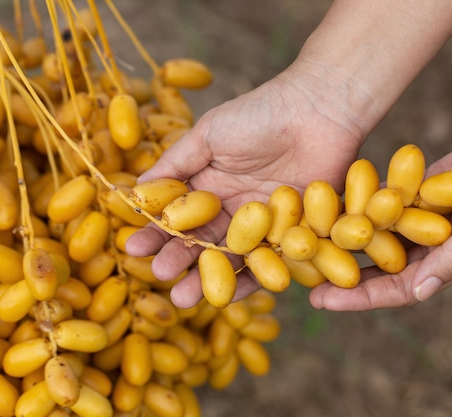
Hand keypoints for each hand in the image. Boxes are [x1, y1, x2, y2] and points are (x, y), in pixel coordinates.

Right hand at [126, 66, 365, 307]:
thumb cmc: (260, 114)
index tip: (132, 249)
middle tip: (158, 277)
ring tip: (184, 299)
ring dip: (209, 278)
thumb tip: (134, 190)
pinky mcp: (293, 233)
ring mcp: (263, 224)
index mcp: (210, 186)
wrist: (319, 110)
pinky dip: (254, 278)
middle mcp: (233, 209)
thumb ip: (175, 163)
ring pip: (232, 257)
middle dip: (178, 260)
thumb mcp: (209, 134)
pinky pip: (271, 261)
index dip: (156, 233)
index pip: (178, 216)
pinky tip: (231, 294)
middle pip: (202, 242)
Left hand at [310, 95, 451, 310]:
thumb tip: (419, 292)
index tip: (321, 301)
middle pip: (379, 265)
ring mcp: (426, 215)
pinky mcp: (422, 188)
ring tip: (306, 238)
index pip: (398, 289)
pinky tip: (329, 201)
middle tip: (300, 274)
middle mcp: (434, 243)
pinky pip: (386, 199)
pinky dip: (360, 202)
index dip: (359, 298)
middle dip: (341, 272)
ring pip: (377, 233)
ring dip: (344, 238)